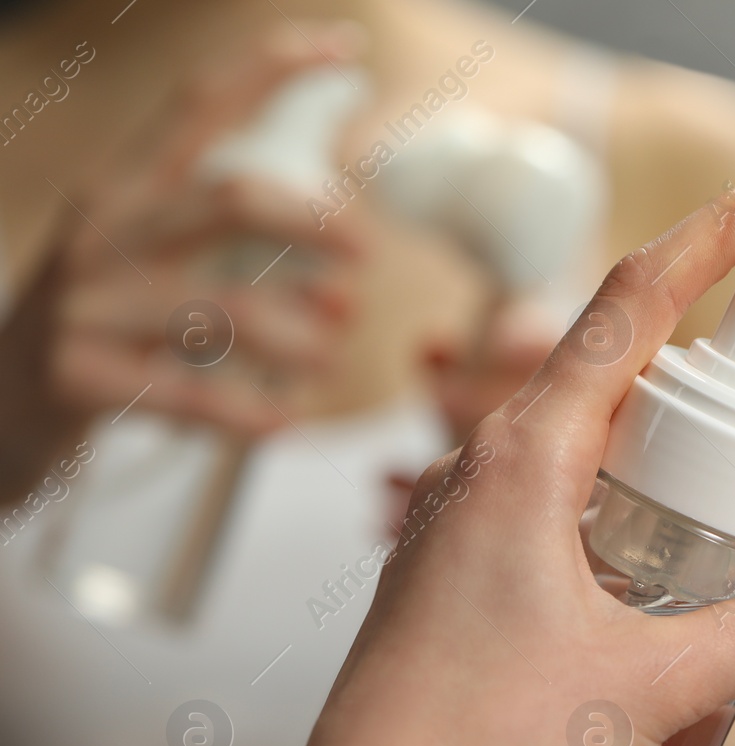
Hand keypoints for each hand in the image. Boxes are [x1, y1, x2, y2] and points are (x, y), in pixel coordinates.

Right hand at [0, 23, 365, 502]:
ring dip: (299, 334)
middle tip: (365, 252)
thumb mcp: (153, 266)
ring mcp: (88, 304)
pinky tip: (284, 421)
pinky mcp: (80, 376)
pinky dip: (251, 413)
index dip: (273, 67)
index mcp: (126, 190)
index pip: (199, 104)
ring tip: (328, 357)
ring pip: (226, 306)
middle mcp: (106, 233)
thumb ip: (241, 256)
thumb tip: (346, 269)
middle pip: (230, 197)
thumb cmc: (102, 331)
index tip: (343, 46)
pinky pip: (190, 395)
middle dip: (313, 221)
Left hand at [225, 187, 734, 745]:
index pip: (635, 298)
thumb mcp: (652, 687)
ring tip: (718, 613)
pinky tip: (663, 662)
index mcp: (526, 456)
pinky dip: (639, 566)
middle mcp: (491, 472)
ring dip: (684, 514)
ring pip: (608, 471)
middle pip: (633, 382)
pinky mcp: (470, 583)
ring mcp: (474, 527)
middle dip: (727, 423)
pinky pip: (575, 533)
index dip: (729, 235)